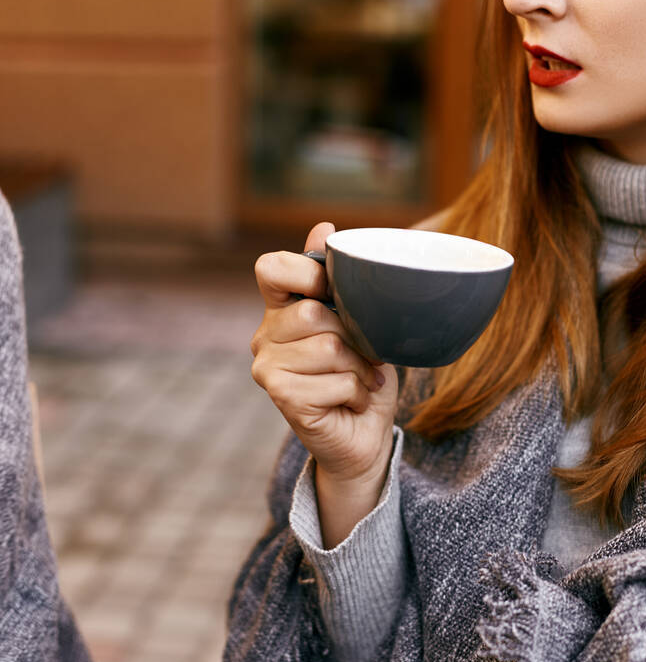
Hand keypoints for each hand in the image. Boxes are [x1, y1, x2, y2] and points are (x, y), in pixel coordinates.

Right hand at [251, 222, 398, 546]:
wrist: (364, 434)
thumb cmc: (362, 373)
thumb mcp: (360, 319)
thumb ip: (341, 279)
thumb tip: (325, 227)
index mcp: (280, 307)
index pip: (271, 267)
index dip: (306, 274)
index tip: (332, 294)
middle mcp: (264, 335)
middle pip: (312, 312)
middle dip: (352, 336)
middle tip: (361, 356)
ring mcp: (267, 368)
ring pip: (328, 347)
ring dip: (359, 368)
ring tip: (360, 380)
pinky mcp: (281, 397)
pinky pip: (335, 380)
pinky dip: (357, 391)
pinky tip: (350, 401)